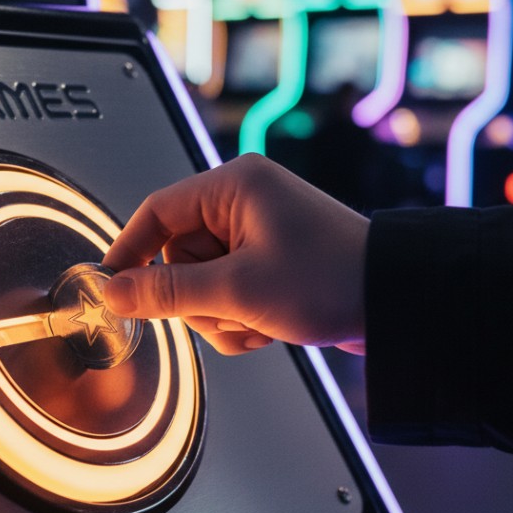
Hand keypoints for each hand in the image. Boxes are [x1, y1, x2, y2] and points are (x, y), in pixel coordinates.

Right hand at [103, 154, 367, 355]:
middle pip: (177, 255)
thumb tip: (115, 291)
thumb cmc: (333, 279)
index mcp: (234, 186)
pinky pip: (228, 293)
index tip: (113, 287)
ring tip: (259, 320)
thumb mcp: (238, 291)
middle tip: (228, 311)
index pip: (156, 212)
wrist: (399, 303)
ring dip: (221, 314)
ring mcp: (258, 233)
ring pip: (200, 282)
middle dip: (196, 297)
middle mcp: (244, 202)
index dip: (129, 251)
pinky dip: (240, 318)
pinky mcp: (271, 262)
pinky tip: (269, 326)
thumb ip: (167, 292)